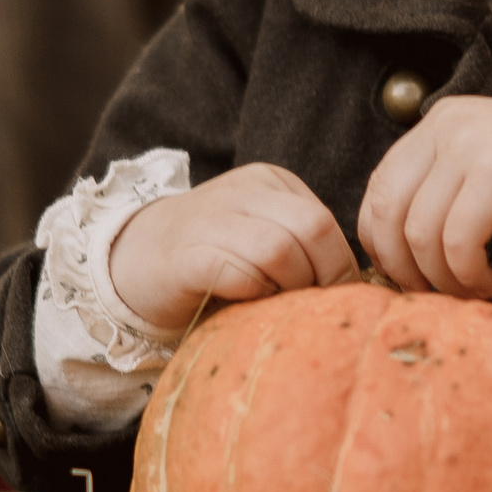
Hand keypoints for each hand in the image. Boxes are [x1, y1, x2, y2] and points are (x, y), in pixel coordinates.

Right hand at [109, 164, 358, 330]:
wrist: (133, 263)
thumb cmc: (214, 262)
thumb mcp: (266, 240)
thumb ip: (306, 252)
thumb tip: (358, 290)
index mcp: (272, 182)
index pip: (328, 222)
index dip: (339, 268)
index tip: (330, 299)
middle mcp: (244, 190)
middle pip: (314, 229)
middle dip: (323, 277)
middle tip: (309, 308)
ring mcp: (213, 217)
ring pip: (281, 249)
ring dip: (287, 288)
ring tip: (272, 304)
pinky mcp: (188, 254)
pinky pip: (240, 271)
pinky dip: (252, 294)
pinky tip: (242, 304)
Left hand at [359, 99, 491, 301]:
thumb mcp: (485, 174)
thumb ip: (441, 193)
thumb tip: (398, 251)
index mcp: (438, 125)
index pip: (377, 189)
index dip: (381, 243)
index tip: (408, 276)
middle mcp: (446, 127)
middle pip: (385, 211)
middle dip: (402, 266)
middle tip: (432, 294)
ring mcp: (469, 146)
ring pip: (420, 232)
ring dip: (441, 278)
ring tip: (471, 291)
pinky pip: (457, 241)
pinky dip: (468, 274)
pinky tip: (490, 283)